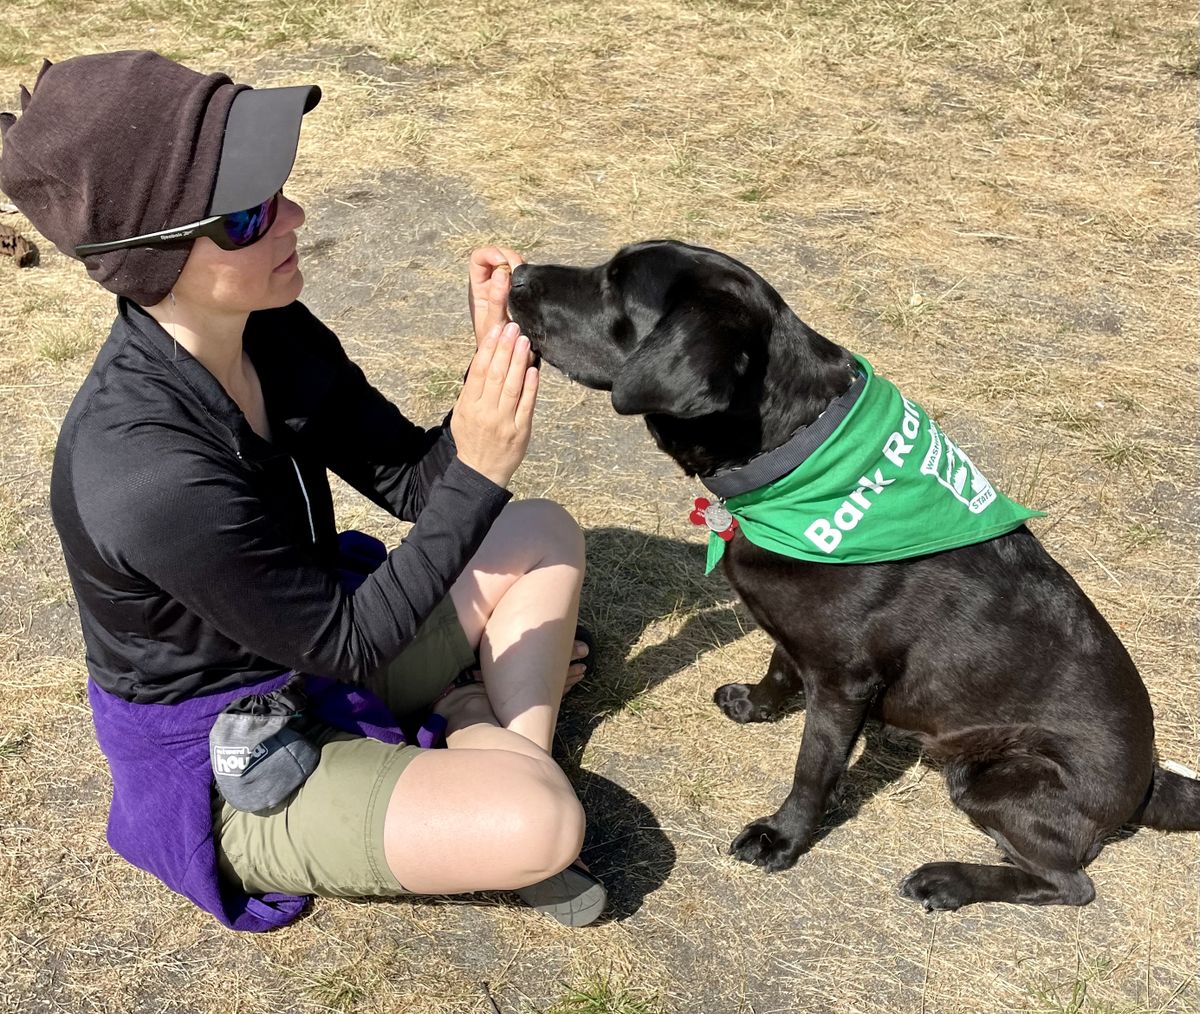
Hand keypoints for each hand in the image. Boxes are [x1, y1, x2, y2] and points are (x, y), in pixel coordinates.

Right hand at [450, 321, 538, 487]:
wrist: (480, 472)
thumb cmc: (472, 438)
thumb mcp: (462, 413)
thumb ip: (473, 390)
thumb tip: (485, 360)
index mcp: (468, 406)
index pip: (478, 371)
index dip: (488, 348)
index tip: (496, 330)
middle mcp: (485, 412)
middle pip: (496, 375)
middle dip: (505, 348)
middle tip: (513, 327)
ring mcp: (504, 422)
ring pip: (512, 386)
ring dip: (519, 361)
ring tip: (524, 341)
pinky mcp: (520, 431)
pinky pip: (526, 404)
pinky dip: (531, 386)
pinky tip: (534, 369)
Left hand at [468, 246, 524, 347]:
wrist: (510, 359)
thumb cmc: (498, 345)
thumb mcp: (494, 323)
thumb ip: (496, 299)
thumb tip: (501, 273)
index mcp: (478, 288)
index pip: (479, 258)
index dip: (491, 254)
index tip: (504, 263)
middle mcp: (491, 284)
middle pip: (498, 256)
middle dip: (509, 258)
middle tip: (520, 271)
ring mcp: (505, 287)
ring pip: (512, 265)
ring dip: (520, 268)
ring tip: (526, 282)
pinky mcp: (519, 293)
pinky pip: (523, 277)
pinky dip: (528, 277)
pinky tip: (530, 288)